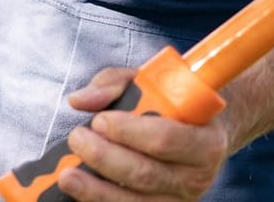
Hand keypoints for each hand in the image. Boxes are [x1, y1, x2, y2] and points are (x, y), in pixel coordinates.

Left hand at [58, 67, 234, 201]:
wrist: (206, 136)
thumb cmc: (174, 106)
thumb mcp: (152, 83)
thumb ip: (115, 84)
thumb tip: (80, 100)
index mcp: (206, 139)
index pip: (166, 138)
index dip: (130, 131)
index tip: (100, 119)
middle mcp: (198, 175)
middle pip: (146, 173)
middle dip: (105, 158)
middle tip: (77, 138)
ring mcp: (180, 200)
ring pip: (135, 200)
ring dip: (96, 189)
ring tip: (67, 174)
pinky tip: (81, 193)